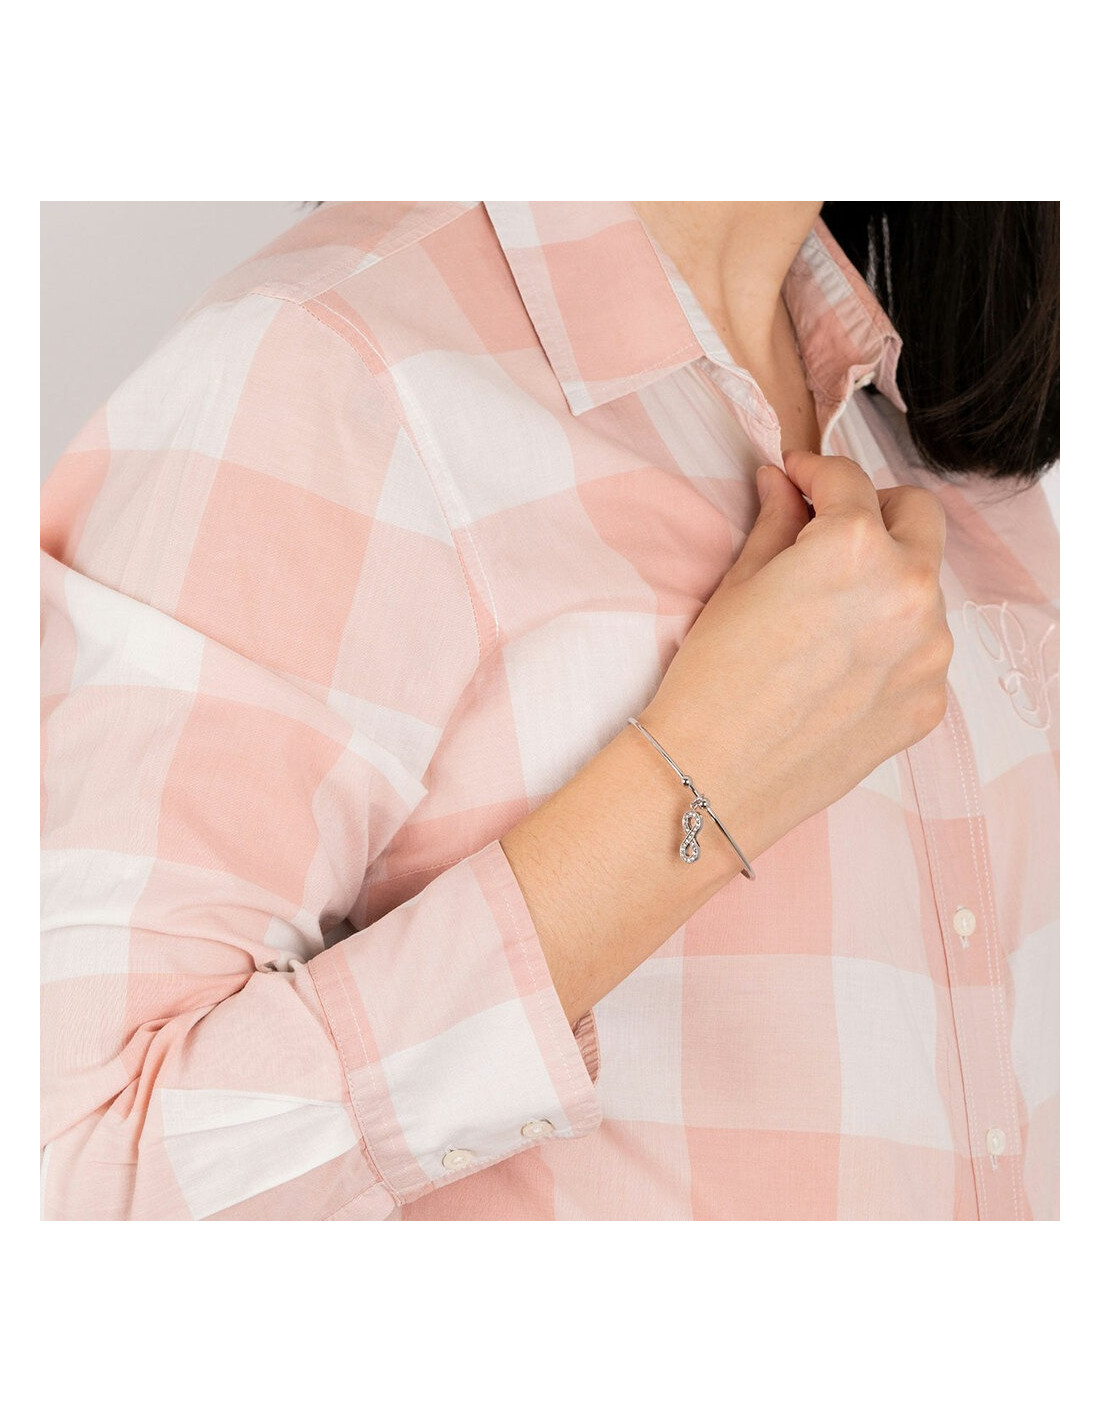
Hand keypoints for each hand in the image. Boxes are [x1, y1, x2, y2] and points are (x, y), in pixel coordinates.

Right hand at [640, 451, 953, 862]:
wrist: (715, 776)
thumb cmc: (713, 681)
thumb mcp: (737, 584)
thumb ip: (776, 522)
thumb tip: (782, 485)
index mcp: (856, 548)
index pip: (850, 480)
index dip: (815, 472)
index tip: (799, 478)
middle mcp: (910, 591)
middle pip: (918, 516)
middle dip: (876, 510)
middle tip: (829, 528)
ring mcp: (929, 651)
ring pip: (924, 587)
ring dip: (887, 581)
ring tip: (828, 614)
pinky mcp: (929, 701)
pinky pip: (920, 650)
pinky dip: (889, 642)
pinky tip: (838, 667)